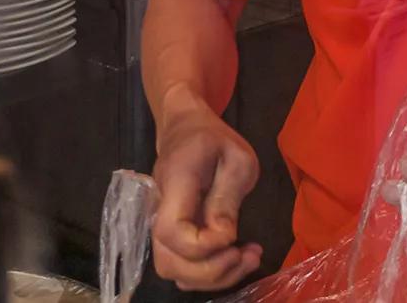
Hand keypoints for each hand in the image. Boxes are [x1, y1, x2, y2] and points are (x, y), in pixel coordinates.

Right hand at [151, 90, 262, 291]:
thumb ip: (228, 197)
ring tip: (244, 258)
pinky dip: (207, 274)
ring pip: (173, 271)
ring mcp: (159, 225)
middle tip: (248, 254)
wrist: (185, 129)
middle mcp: (158, 211)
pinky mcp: (168, 235)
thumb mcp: (236, 158)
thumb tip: (224, 236)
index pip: (174, 233)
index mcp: (175, 185)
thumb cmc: (214, 140)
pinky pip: (180, 267)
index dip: (207, 246)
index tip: (236, 236)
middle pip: (169, 262)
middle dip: (213, 272)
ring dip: (212, 277)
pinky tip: (231, 258)